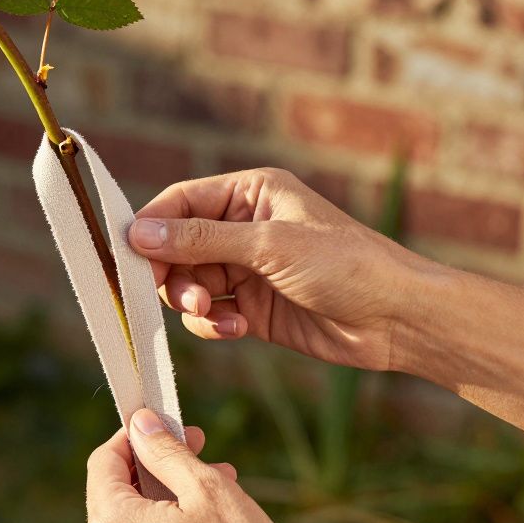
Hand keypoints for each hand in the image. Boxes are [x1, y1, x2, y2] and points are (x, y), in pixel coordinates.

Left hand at [85, 409, 365, 522]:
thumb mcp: (206, 488)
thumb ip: (164, 451)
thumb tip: (141, 425)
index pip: (103, 463)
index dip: (134, 438)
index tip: (164, 427)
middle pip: (118, 499)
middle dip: (158, 473)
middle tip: (202, 458)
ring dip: (168, 510)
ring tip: (217, 500)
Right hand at [127, 168, 430, 370]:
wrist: (395, 319)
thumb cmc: (345, 265)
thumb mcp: (269, 246)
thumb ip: (200, 240)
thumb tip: (138, 233)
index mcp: (250, 194)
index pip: (180, 203)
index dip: (151, 228)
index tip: (127, 259)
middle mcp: (244, 228)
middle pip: (177, 248)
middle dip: (173, 274)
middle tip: (185, 297)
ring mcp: (248, 269)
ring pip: (189, 285)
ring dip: (193, 303)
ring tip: (217, 313)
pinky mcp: (254, 308)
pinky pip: (210, 314)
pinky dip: (213, 324)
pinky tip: (237, 329)